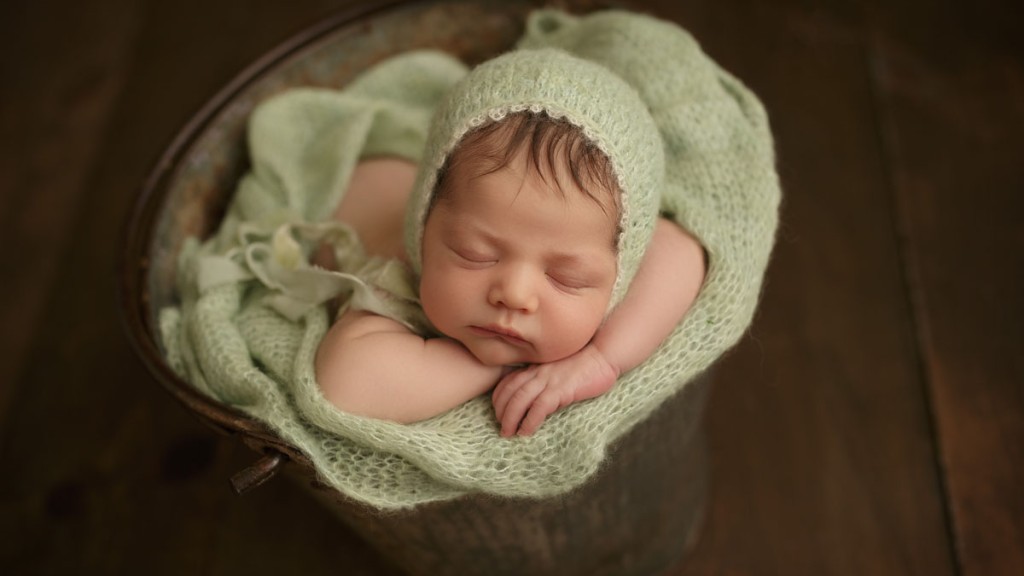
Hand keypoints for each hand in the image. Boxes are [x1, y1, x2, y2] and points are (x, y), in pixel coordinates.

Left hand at [492, 344, 618, 436]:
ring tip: (508, 433)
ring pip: (519, 399)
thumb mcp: (556, 370)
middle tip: (502, 428)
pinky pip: (539, 407)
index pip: (507, 382)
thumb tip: (534, 399)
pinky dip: (529, 421)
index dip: (498, 399)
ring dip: (510, 419)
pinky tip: (526, 432)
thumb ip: (543, 380)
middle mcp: (537, 372)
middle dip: (501, 412)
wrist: (602, 356)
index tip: (498, 413)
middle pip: (509, 392)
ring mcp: (548, 380)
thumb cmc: (583, 365)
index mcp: (535, 368)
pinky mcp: (561, 389)